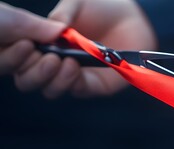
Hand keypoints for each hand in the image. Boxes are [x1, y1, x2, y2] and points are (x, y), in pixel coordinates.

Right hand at [4, 0, 156, 97]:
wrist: (131, 17)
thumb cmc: (101, 7)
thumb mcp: (77, 3)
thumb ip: (62, 14)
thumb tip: (48, 32)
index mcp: (43, 44)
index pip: (19, 59)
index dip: (16, 56)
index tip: (24, 45)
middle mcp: (54, 63)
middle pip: (28, 80)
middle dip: (31, 72)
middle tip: (42, 57)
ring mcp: (74, 76)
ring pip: (50, 89)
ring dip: (50, 78)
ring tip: (59, 60)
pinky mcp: (94, 85)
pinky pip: (77, 89)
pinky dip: (70, 80)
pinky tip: (73, 64)